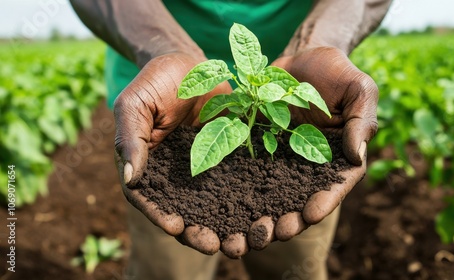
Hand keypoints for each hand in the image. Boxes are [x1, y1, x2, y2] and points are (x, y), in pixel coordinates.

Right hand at [114, 53, 233, 254]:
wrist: (191, 63)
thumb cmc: (155, 81)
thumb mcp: (135, 104)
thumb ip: (131, 137)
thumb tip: (130, 176)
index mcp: (149, 167)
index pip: (149, 199)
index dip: (159, 215)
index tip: (174, 227)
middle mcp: (176, 175)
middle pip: (185, 211)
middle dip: (198, 232)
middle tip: (215, 246)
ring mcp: (204, 167)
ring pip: (214, 204)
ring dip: (227, 225)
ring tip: (241, 241)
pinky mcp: (229, 156)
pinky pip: (239, 181)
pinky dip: (249, 199)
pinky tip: (262, 212)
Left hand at [245, 47, 377, 244]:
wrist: (299, 58)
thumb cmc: (336, 72)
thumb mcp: (358, 89)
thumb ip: (361, 120)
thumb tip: (357, 155)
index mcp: (338, 156)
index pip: (335, 185)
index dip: (324, 202)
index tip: (311, 215)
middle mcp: (309, 164)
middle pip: (300, 199)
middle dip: (289, 219)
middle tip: (274, 233)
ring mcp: (281, 158)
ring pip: (271, 193)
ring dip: (261, 214)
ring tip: (249, 232)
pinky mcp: (257, 147)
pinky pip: (246, 170)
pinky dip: (238, 189)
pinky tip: (225, 205)